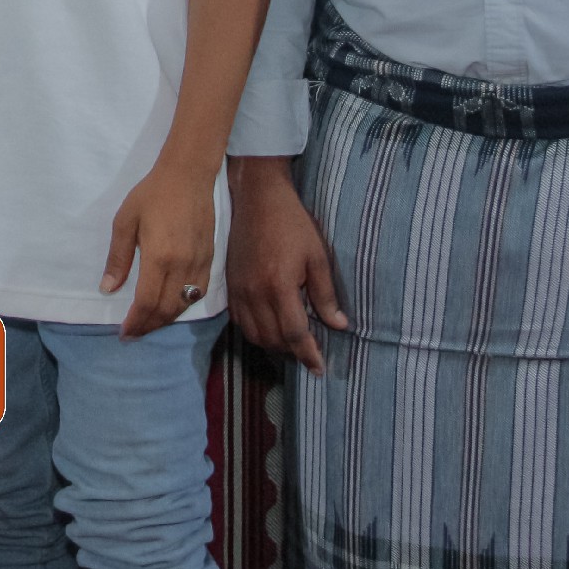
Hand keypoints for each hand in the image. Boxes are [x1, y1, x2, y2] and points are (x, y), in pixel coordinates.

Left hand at [102, 162, 216, 337]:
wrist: (188, 175)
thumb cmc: (152, 194)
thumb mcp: (125, 221)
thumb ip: (118, 258)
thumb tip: (108, 288)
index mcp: (159, 257)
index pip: (148, 302)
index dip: (135, 322)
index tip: (124, 333)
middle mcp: (182, 265)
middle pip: (167, 309)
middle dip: (149, 326)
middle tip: (134, 333)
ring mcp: (199, 263)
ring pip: (184, 304)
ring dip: (166, 319)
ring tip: (149, 323)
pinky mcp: (210, 258)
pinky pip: (198, 292)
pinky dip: (184, 305)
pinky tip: (172, 306)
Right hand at [224, 155, 348, 372]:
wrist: (256, 199)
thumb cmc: (292, 223)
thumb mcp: (317, 256)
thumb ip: (325, 294)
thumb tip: (338, 325)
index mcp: (279, 287)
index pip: (295, 334)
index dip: (308, 355)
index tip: (319, 369)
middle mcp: (255, 294)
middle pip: (273, 339)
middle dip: (293, 352)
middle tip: (310, 353)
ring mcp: (239, 291)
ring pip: (254, 335)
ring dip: (273, 345)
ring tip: (291, 343)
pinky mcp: (230, 286)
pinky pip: (240, 322)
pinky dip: (255, 332)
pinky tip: (270, 327)